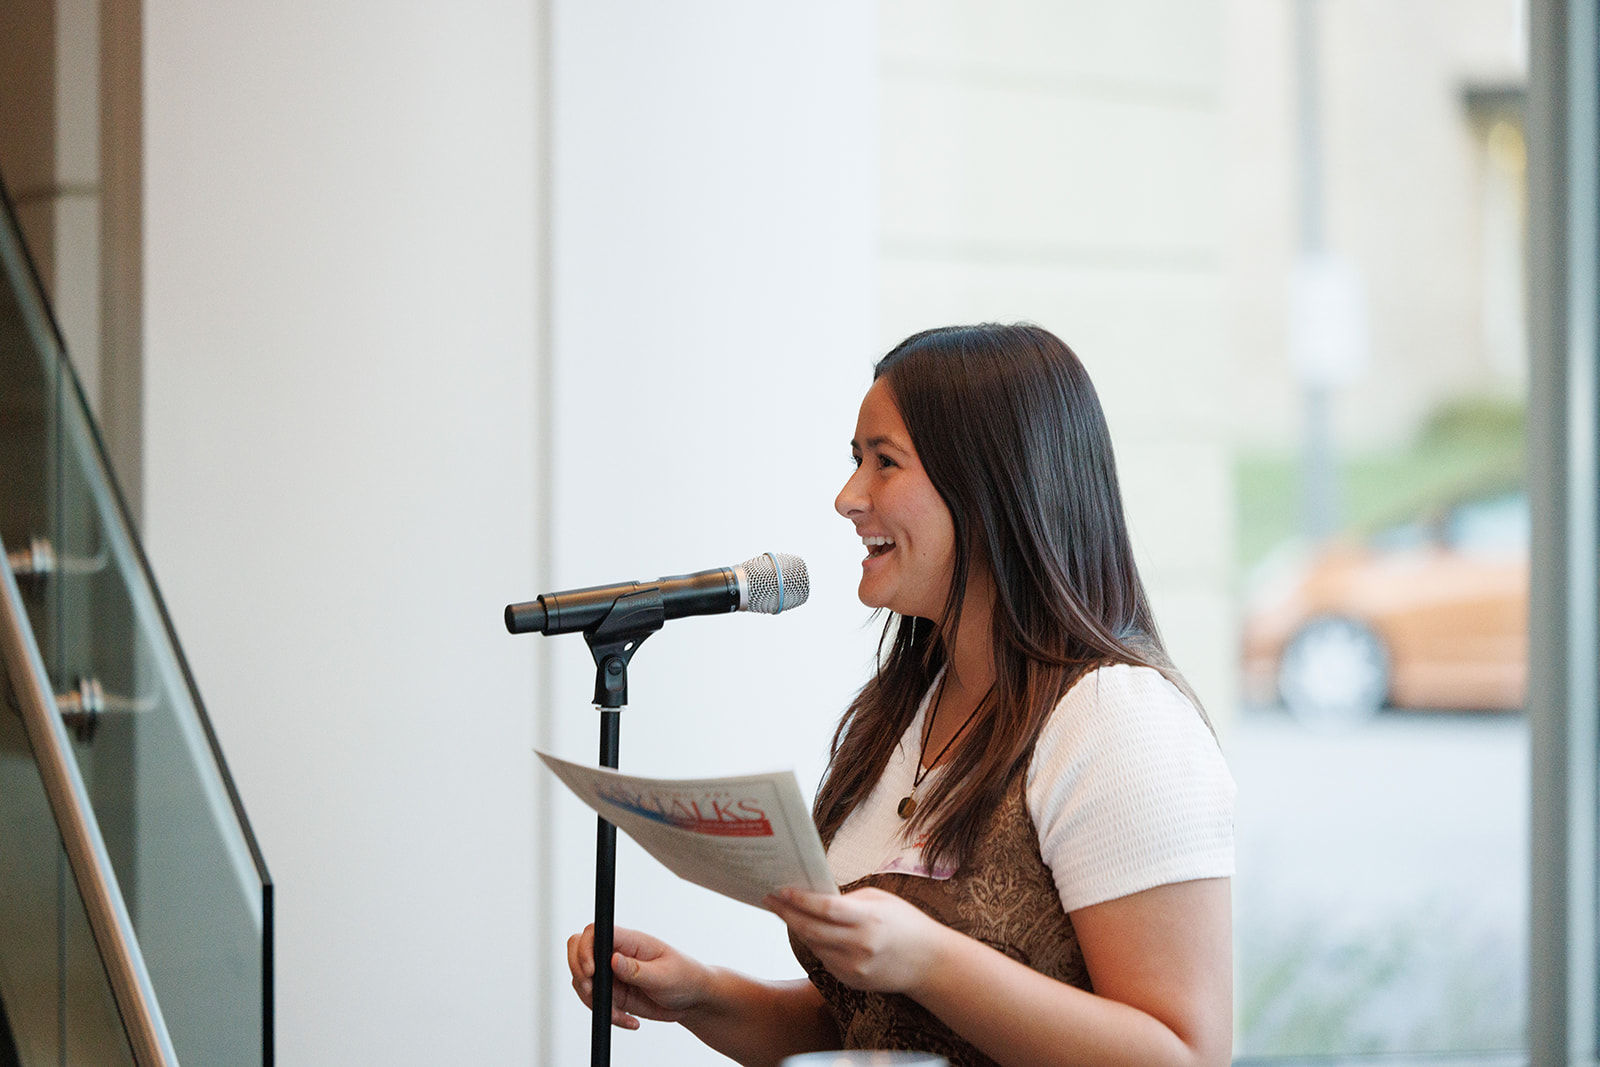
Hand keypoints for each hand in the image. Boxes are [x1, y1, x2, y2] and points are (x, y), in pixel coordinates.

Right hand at [566, 924, 713, 1029]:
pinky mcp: (613, 992)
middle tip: (592, 992)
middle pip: (578, 949)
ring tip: (620, 1014)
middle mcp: (616, 954)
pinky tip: (628, 1020)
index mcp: (630, 941)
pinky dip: (606, 1014)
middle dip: (578, 972)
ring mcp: (612, 973)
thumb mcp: (664, 975)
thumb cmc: (685, 977)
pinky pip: (595, 1001)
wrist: (692, 999)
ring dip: (593, 999)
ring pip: (581, 979)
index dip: (585, 948)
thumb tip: (613, 960)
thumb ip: (637, 969)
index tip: (590, 971)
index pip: (595, 932)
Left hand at [766, 886, 950, 994]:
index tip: (781, 890)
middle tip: (771, 900)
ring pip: (814, 946)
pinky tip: (812, 932)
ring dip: (798, 929)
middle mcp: (859, 946)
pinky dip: (816, 944)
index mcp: (868, 920)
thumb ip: (848, 900)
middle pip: (811, 930)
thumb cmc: (906, 923)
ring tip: (786, 912)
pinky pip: (824, 960)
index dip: (799, 899)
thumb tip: (815, 896)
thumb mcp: (880, 900)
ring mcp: (854, 968)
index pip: (825, 909)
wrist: (929, 963)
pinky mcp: (851, 981)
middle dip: (787, 913)